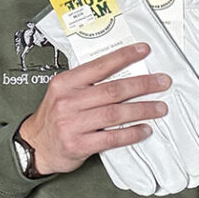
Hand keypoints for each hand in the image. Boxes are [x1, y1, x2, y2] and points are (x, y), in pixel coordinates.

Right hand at [18, 43, 170, 175]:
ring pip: (116, 113)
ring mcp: (73, 124)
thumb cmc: (54, 117)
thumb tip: (124, 72)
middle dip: (143, 85)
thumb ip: (87, 83)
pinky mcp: (79, 145)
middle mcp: (68, 101)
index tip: (144, 51)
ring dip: (142, 109)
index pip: (99, 66)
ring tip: (160, 107)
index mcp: (65, 83)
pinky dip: (131, 133)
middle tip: (163, 82)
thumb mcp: (63, 93)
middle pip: (113, 90)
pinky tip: (145, 129)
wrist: (35, 146)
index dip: (124, 57)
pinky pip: (112, 137)